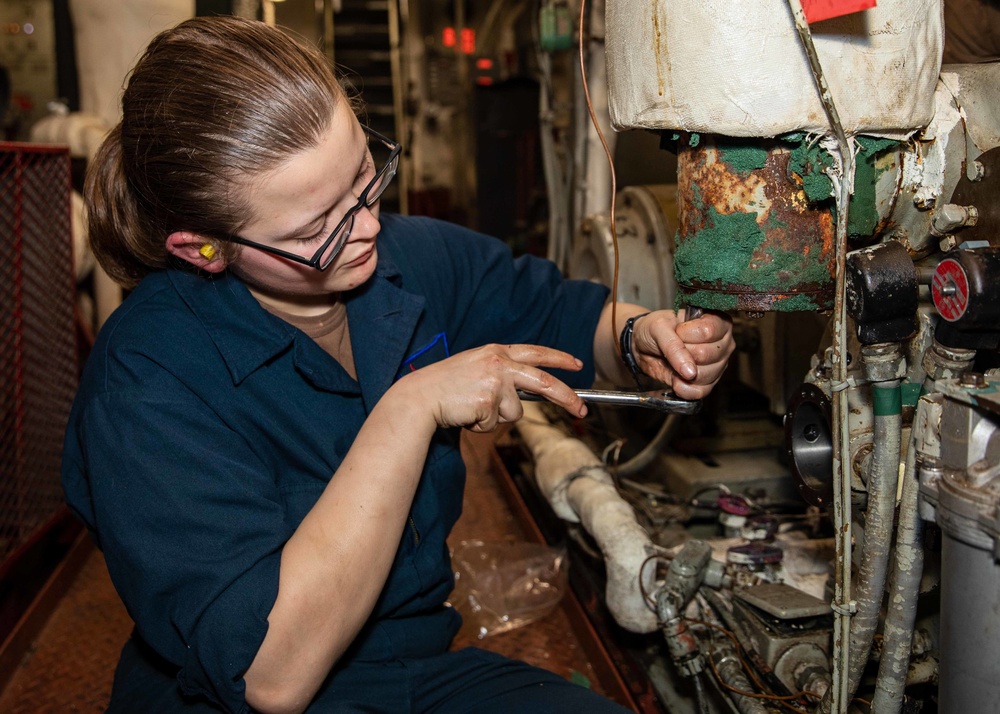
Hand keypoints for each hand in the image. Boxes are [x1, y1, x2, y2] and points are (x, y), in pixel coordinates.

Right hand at [392, 344, 586, 431]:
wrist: (419, 397)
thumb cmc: (444, 386)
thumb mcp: (476, 369)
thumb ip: (500, 374)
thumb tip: (524, 396)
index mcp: (496, 352)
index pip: (536, 352)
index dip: (559, 359)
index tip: (577, 365)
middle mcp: (499, 362)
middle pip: (543, 382)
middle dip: (566, 397)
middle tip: (581, 410)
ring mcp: (495, 381)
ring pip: (514, 412)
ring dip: (495, 418)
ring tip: (472, 409)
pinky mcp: (489, 401)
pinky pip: (495, 424)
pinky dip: (482, 426)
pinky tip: (466, 415)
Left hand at [631, 308, 734, 399]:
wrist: (642, 346)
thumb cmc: (655, 329)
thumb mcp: (659, 328)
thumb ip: (673, 345)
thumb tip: (690, 372)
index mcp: (717, 321)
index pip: (708, 331)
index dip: (686, 335)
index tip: (677, 331)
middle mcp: (723, 343)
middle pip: (706, 355)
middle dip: (682, 354)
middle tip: (674, 348)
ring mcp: (719, 364)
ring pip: (705, 375)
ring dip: (682, 372)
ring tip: (675, 361)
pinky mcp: (709, 383)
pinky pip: (700, 392)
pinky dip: (683, 388)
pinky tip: (675, 378)